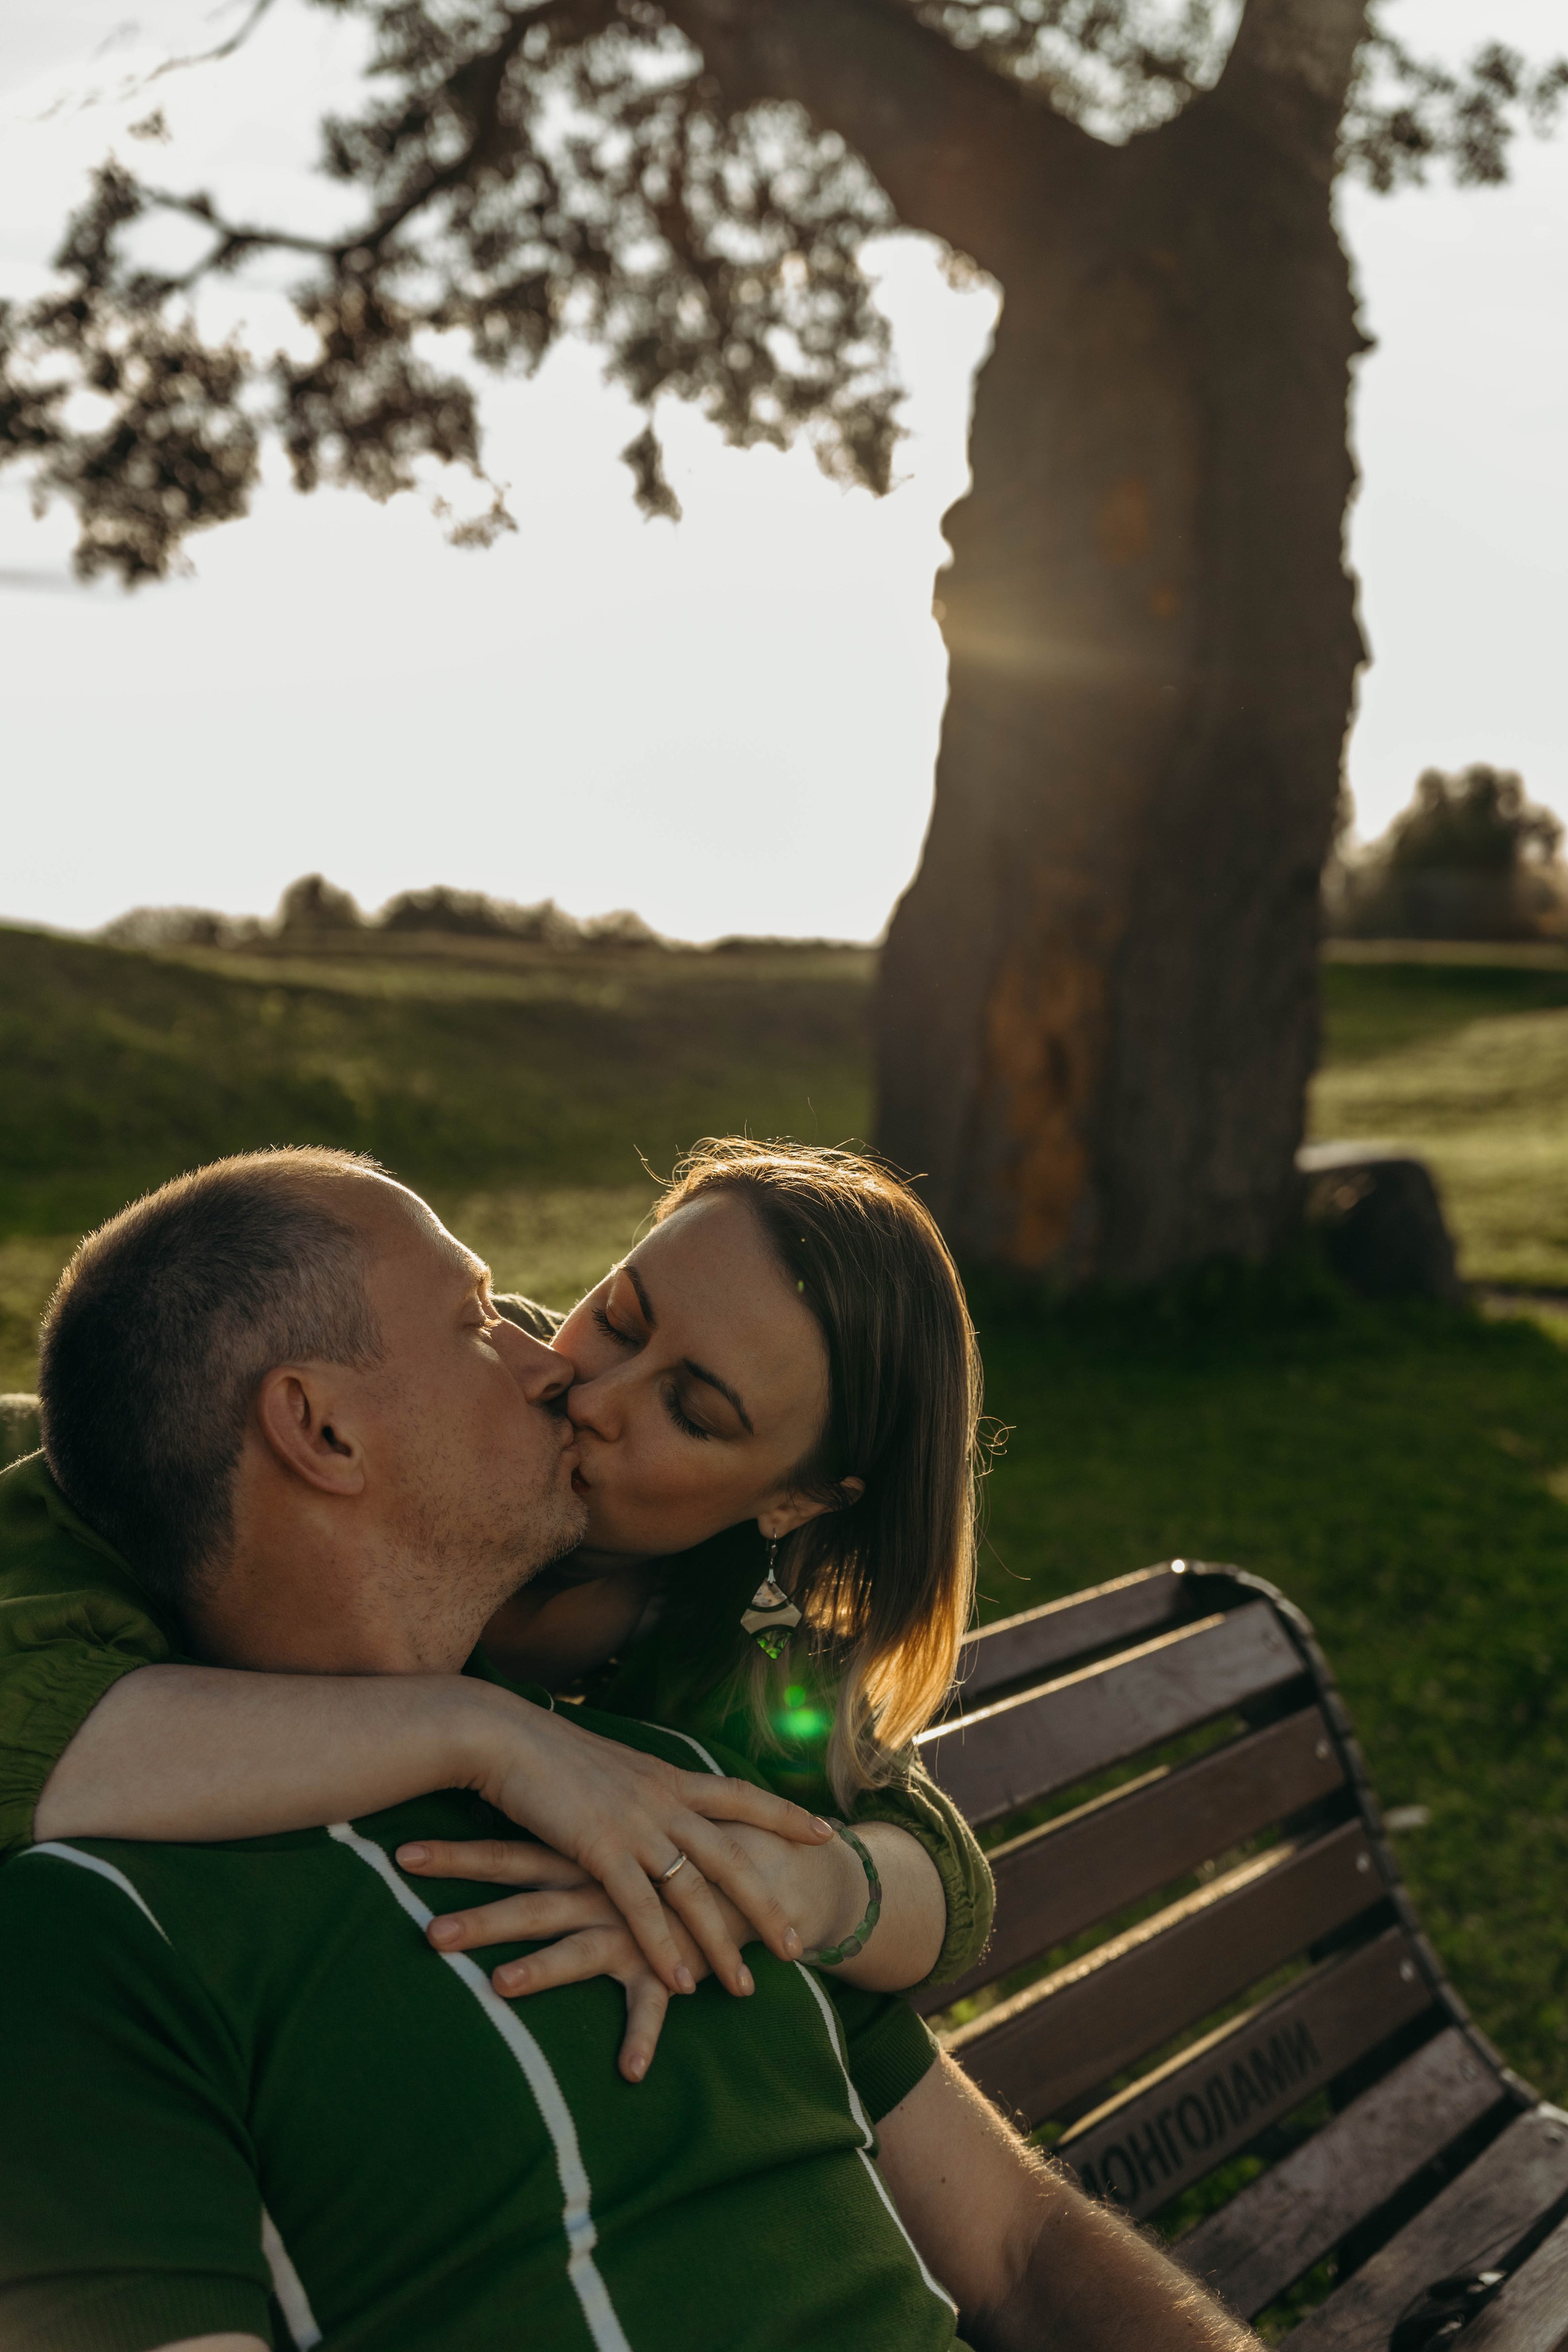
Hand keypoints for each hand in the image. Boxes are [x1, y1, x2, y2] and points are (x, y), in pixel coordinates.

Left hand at [398, 1836, 733, 2080]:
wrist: (748, 1863)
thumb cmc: (666, 1853)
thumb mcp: (608, 1840)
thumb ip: (558, 1841)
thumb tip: (497, 1830)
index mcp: (578, 1860)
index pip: (506, 1853)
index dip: (455, 1855)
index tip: (401, 1855)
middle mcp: (595, 1893)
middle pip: (528, 1903)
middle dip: (478, 1918)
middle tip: (429, 1933)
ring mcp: (627, 1931)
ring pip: (577, 1950)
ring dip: (539, 1969)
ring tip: (498, 1985)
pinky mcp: (663, 1967)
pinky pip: (651, 2007)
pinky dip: (641, 2037)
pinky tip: (628, 2070)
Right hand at [448, 1689, 835, 1998]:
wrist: (505, 1737)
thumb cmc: (549, 1753)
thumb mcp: (612, 1766)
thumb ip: (641, 1789)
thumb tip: (657, 1799)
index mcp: (667, 1777)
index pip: (741, 1795)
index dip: (785, 1814)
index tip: (825, 1831)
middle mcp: (663, 1799)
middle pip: (732, 1858)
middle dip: (767, 1906)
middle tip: (799, 1946)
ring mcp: (635, 1824)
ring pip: (694, 1891)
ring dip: (720, 1944)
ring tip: (743, 1986)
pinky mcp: (599, 1848)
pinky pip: (642, 1908)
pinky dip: (663, 1947)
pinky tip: (681, 1982)